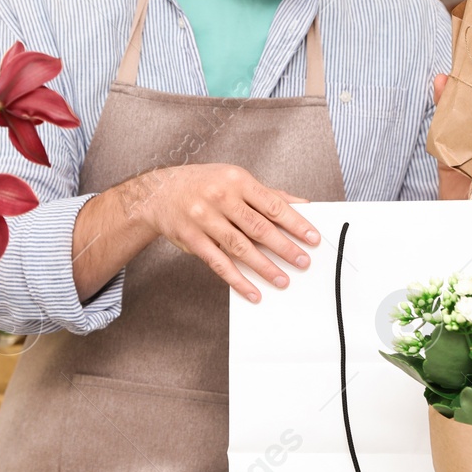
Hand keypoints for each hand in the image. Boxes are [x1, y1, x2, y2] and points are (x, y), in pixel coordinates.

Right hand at [130, 163, 320, 302]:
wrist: (159, 192)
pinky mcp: (192, 239)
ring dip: (264, 267)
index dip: (296, 223)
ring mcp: (204, 219)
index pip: (273, 205)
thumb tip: (302, 206)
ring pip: (240, 248)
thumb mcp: (236, 180)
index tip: (313, 238)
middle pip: (259, 227)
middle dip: (284, 248)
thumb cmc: (205, 184)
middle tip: (303, 262)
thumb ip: (269, 194)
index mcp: (237, 181)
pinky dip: (237, 280)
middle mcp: (220, 198)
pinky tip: (253, 291)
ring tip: (282, 280)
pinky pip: (218, 263)